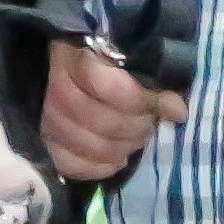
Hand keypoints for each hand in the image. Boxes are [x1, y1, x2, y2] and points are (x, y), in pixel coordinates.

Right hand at [42, 43, 182, 182]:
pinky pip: (76, 166)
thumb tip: (177, 110)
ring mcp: (47, 120)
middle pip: (108, 124)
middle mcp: (57, 91)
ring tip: (135, 138)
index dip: (147, 103)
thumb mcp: (125, 57)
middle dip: (140, 127)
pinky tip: (117, 158)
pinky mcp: (46, 144)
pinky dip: (102, 166)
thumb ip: (150, 79)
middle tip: (150, 123)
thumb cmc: (102, 59)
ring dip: (125, 147)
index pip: (113, 89)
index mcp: (77, 60)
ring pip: (95, 148)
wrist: (60, 66)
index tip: (175, 109)